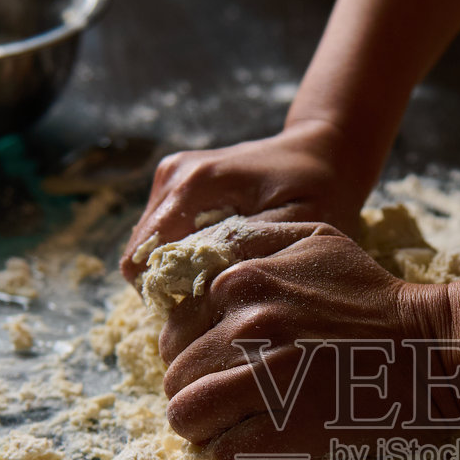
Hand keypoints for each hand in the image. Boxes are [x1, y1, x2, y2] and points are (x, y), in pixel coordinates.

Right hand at [119, 119, 373, 283]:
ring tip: (225, 274)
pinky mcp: (176, 186)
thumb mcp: (296, 225)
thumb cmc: (317, 188)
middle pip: (140, 256)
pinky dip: (185, 256)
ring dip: (179, 270)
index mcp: (195, 184)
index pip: (144, 259)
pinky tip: (221, 258)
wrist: (319, 151)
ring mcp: (170, 178)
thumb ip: (250, 252)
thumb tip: (208, 286)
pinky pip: (163, 237)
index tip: (207, 308)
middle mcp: (173, 177)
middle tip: (221, 296)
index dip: (168, 295)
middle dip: (174, 286)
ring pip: (149, 249)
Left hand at [159, 226, 454, 459]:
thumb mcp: (315, 241)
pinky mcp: (285, 427)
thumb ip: (254, 242)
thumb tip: (201, 267)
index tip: (224, 366)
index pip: (175, 329)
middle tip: (233, 405)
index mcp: (244, 280)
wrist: (433, 349)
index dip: (196, 354)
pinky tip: (269, 450)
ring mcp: (264, 377)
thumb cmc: (375, 299)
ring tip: (240, 432)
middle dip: (198, 395)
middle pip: (177, 376)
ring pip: (187, 418)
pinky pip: (226, 456)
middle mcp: (247, 324)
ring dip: (209, 432)